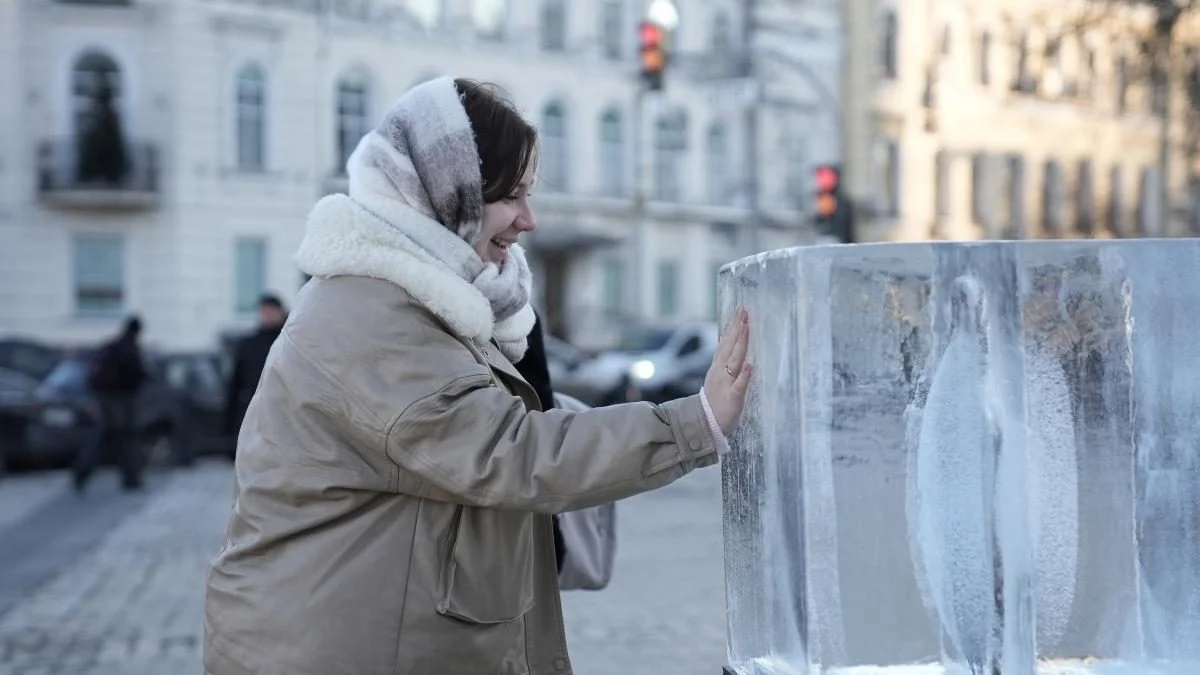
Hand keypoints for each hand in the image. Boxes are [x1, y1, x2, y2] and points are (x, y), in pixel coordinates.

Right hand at [704, 308, 751, 434]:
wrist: (705, 425)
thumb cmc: (717, 402)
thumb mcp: (721, 379)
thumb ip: (728, 364)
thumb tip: (738, 348)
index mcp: (719, 367)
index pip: (726, 342)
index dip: (733, 327)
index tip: (740, 311)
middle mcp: (721, 372)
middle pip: (730, 346)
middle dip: (737, 328)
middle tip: (743, 311)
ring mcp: (726, 384)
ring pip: (734, 361)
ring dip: (740, 344)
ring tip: (746, 328)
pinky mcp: (733, 398)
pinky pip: (739, 386)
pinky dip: (744, 376)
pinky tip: (750, 366)